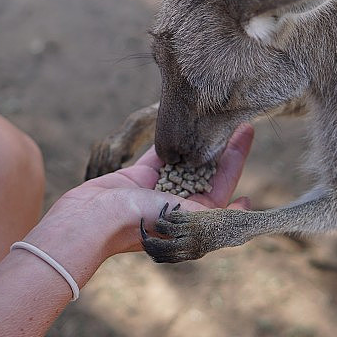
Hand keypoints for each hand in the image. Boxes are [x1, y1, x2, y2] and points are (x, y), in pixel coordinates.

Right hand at [26, 124, 253, 284]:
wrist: (89, 222)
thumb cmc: (139, 222)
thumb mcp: (184, 217)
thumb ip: (213, 210)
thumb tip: (245, 206)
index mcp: (194, 217)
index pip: (224, 185)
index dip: (236, 159)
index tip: (247, 133)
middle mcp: (179, 204)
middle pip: (206, 169)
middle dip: (220, 145)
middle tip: (234, 117)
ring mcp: (159, 189)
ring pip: (184, 159)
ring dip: (197, 139)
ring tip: (212, 115)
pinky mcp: (139, 177)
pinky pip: (160, 154)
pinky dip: (171, 139)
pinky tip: (182, 121)